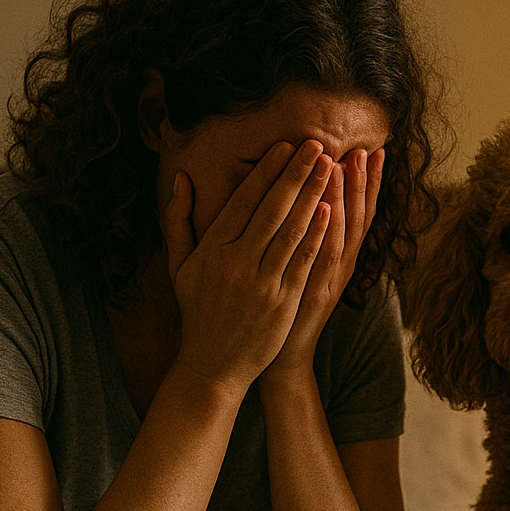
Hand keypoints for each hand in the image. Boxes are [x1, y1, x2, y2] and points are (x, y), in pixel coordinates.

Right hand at [159, 140, 335, 394]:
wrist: (212, 365)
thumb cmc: (197, 311)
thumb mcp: (179, 265)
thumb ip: (178, 220)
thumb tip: (181, 177)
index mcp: (211, 249)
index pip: (243, 201)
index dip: (266, 172)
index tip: (285, 146)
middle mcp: (235, 262)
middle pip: (271, 209)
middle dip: (295, 174)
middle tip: (316, 145)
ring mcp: (261, 283)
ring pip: (290, 231)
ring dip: (312, 196)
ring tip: (330, 169)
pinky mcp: (282, 302)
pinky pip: (302, 262)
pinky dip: (316, 235)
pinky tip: (331, 210)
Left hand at [262, 147, 385, 383]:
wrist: (282, 358)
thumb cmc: (285, 310)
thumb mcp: (302, 269)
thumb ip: (308, 237)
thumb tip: (311, 199)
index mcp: (337, 256)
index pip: (356, 211)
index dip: (367, 183)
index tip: (372, 150)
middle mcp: (340, 266)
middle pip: (357, 217)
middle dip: (362, 183)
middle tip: (365, 149)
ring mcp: (329, 280)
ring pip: (341, 233)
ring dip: (343, 199)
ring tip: (342, 165)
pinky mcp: (313, 295)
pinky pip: (321, 258)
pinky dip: (324, 232)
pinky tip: (324, 208)